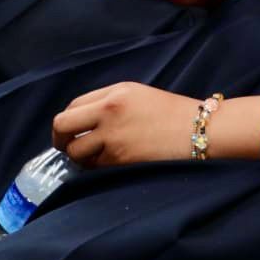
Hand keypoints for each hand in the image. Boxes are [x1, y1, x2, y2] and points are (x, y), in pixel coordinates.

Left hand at [51, 81, 193, 166]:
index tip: (71, 130)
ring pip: (76, 152)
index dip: (68, 121)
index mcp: (115, 93)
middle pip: (62, 126)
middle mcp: (109, 112)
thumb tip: (80, 121)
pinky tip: (112, 162)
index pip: (72, 106)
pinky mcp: (119, 160)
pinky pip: (94, 166)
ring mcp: (113, 137)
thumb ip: (108, 102)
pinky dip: (97, 166)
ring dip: (81, 156)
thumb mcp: (138, 95)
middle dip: (60, 139)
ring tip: (96, 156)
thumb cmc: (172, 113)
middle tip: (67, 146)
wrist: (199, 131)